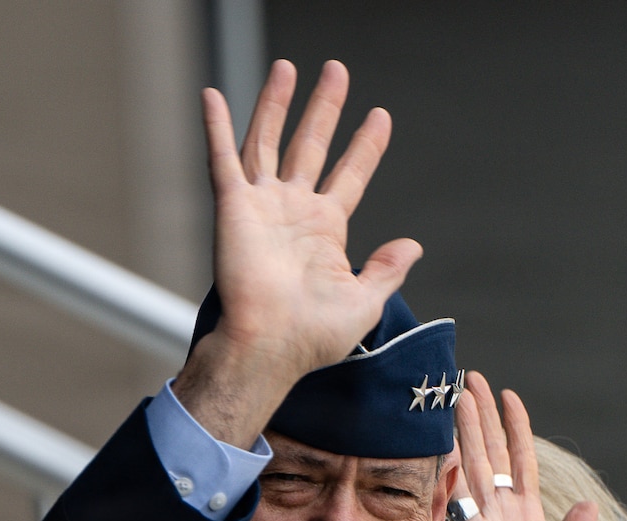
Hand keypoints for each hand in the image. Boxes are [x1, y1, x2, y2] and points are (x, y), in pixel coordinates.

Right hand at [173, 60, 420, 446]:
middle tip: (337, 71)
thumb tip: (413, 245)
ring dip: (276, 103)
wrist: (269, 346)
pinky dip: (217, 126)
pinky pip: (223, 158)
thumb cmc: (313, 336)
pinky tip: (213, 94)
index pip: (350, 175)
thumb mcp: (364, 302)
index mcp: (325, 231)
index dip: (365, 146)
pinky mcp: (232, 207)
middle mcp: (292, 212)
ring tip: (289, 66)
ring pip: (269, 141)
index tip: (380, 116)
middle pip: (311, 145)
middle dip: (324, 109)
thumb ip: (386, 270)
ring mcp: (261, 206)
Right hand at [427, 376, 590, 520]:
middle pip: (490, 454)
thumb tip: (591, 506)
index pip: (519, 464)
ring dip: (468, 427)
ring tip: (460, 390)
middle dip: (482, 416)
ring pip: (476, 464)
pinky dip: (461, 462)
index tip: (509, 396)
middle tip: (471, 377)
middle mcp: (502, 517)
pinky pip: (469, 491)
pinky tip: (454, 436)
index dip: (515, 430)